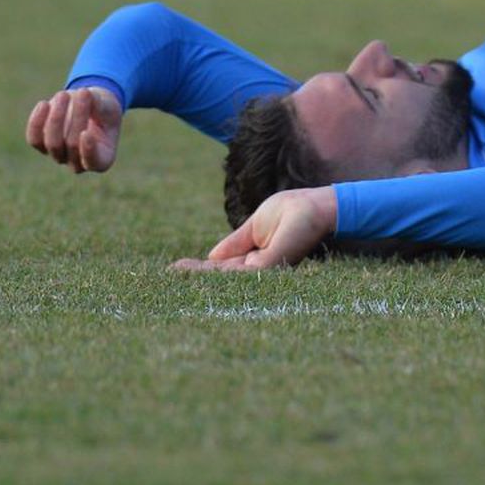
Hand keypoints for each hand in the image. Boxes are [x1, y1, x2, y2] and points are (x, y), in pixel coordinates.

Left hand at [25, 86, 122, 173]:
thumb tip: (84, 95)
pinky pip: (35, 139)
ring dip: (57, 118)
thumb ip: (99, 104)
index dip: (88, 150)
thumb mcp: (109, 104)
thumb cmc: (104, 108)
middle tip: (83, 92)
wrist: (89, 106)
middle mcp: (79, 163)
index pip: (93, 161)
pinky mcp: (42, 145)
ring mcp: (59, 155)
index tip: (86, 133)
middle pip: (72, 145)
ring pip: (52, 144)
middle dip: (77, 117)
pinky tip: (44, 104)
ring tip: (63, 94)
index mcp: (102, 158)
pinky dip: (37, 122)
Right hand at [171, 188, 336, 273]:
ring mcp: (264, 268)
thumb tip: (211, 258)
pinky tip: (202, 268)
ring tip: (174, 274)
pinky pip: (239, 271)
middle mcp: (258, 267)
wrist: (318, 207)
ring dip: (200, 276)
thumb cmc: (294, 211)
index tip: (173, 269)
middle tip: (165, 277)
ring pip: (226, 277)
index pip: (221, 267)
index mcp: (254, 258)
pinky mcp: (270, 264)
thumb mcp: (257, 225)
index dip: (199, 269)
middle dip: (194, 277)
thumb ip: (236, 243)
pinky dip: (218, 271)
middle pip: (220, 276)